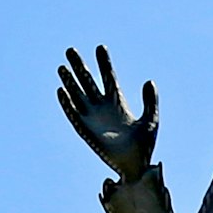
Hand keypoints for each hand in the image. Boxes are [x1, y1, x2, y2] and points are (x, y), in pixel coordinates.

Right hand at [56, 44, 159, 181]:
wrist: (135, 165)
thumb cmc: (144, 146)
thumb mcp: (151, 120)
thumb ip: (150, 101)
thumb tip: (149, 81)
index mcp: (118, 103)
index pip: (108, 77)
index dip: (104, 63)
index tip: (100, 47)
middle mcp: (102, 108)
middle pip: (88, 82)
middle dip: (79, 66)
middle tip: (71, 50)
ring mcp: (92, 118)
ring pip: (78, 95)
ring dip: (70, 82)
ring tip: (62, 67)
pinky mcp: (85, 131)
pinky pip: (73, 115)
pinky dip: (67, 104)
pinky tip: (61, 90)